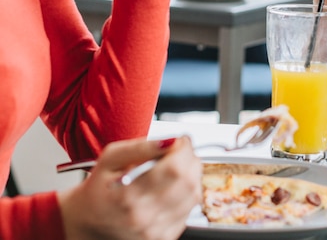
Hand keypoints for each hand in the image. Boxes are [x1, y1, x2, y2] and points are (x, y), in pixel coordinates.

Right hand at [58, 136, 201, 239]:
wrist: (88, 221)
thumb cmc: (99, 187)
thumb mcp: (112, 157)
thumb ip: (142, 146)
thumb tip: (170, 141)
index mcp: (129, 194)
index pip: (175, 168)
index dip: (184, 149)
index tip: (180, 141)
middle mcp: (143, 216)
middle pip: (188, 181)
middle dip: (190, 159)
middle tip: (179, 152)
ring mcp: (154, 230)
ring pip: (193, 195)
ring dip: (191, 175)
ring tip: (175, 168)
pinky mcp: (163, 237)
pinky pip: (189, 210)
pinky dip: (187, 193)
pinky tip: (172, 187)